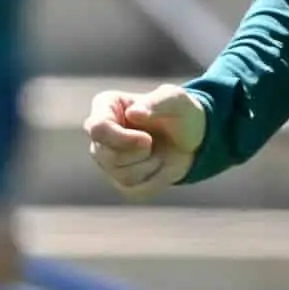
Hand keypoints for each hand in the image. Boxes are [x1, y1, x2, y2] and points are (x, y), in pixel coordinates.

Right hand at [85, 85, 204, 195]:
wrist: (192, 137)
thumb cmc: (179, 111)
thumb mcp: (175, 99)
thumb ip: (156, 102)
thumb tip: (132, 113)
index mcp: (105, 106)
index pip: (97, 129)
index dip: (121, 139)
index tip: (147, 139)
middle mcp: (99, 135)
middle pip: (108, 157)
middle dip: (141, 153)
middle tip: (154, 141)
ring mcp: (107, 160)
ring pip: (123, 176)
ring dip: (152, 164)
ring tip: (160, 150)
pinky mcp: (120, 181)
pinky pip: (135, 189)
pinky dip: (156, 179)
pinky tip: (160, 164)